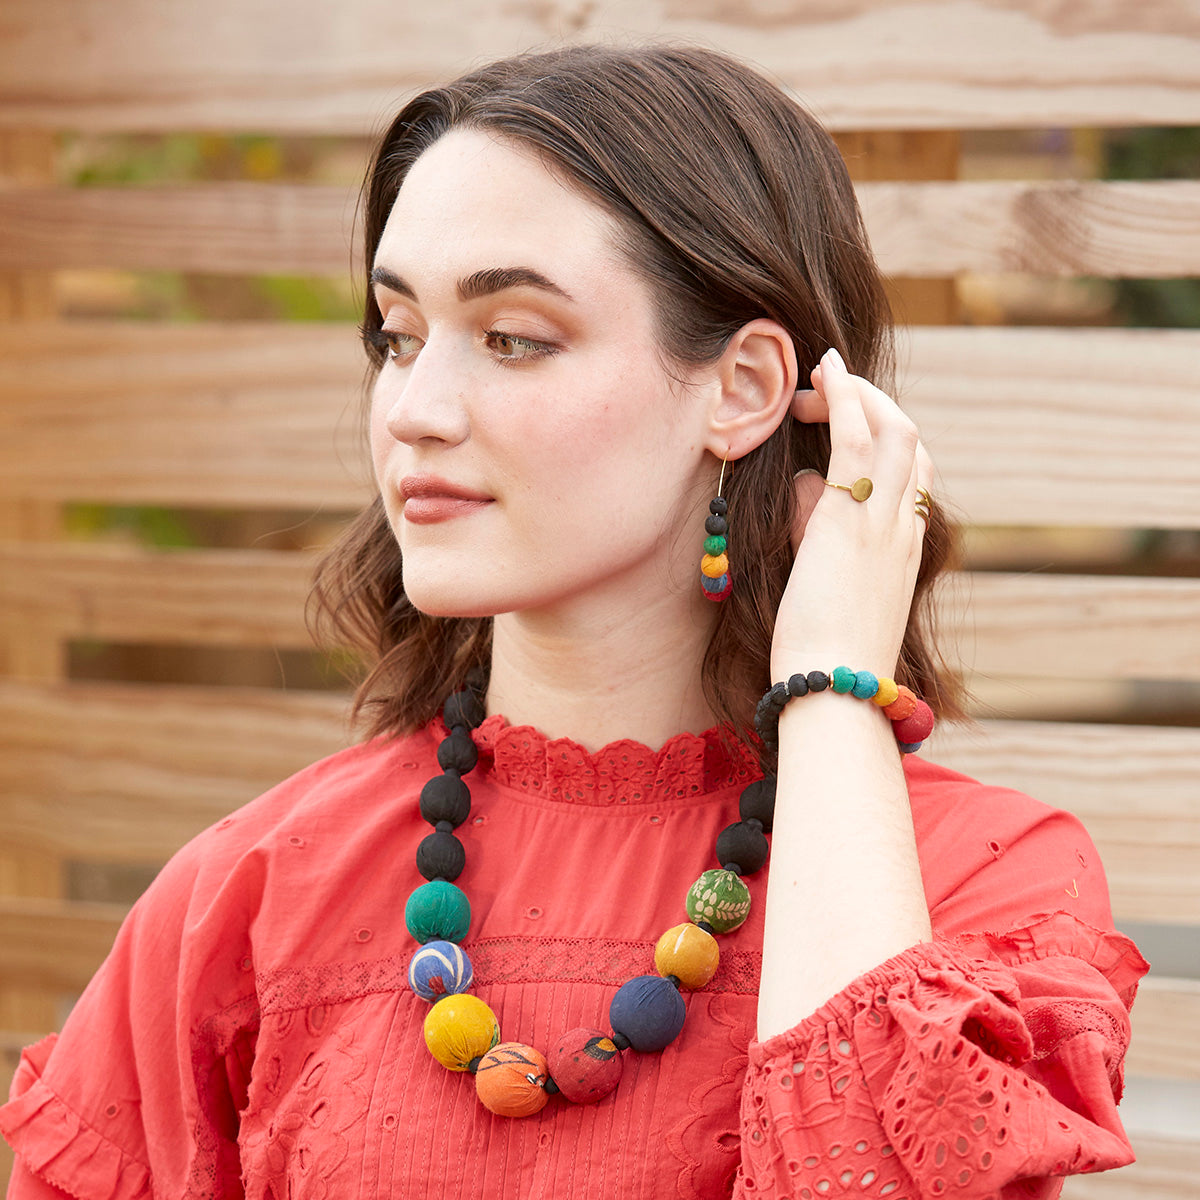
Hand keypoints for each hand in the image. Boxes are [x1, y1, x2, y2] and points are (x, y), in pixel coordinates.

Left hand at [769, 347, 934, 679]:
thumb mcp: (824, 578)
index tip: (850, 421)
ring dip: (859, 393)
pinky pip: (857, 440)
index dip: (887, 435)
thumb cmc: (823, 650)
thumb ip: (819, 527)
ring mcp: (883, 522)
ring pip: (893, 431)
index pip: (914, 473)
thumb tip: (806, 485)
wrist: (833, 686)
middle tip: (831, 390)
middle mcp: (903, 529)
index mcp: (903, 548)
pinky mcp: (851, 519)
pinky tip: (825, 374)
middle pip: (912, 441)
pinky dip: (844, 399)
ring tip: (824, 374)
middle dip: (875, 404)